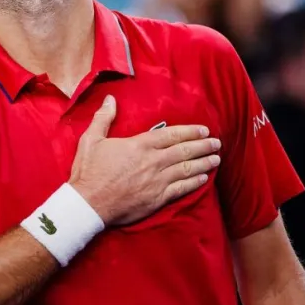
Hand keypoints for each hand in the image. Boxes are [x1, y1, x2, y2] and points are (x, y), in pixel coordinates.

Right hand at [68, 95, 221, 225]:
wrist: (87, 204)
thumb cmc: (88, 172)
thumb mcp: (91, 140)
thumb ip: (103, 118)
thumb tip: (110, 99)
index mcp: (139, 145)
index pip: (171, 134)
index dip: (190, 131)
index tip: (203, 130)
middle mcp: (152, 162)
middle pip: (184, 151)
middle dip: (203, 146)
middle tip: (217, 142)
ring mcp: (156, 181)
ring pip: (187, 169)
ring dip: (204, 163)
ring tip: (216, 158)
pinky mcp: (156, 199)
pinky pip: (181, 189)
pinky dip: (195, 183)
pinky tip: (204, 179)